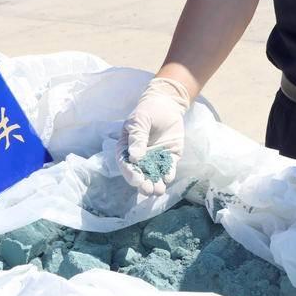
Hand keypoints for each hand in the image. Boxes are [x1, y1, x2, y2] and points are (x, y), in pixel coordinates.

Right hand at [117, 77, 190, 195]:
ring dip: (156, 183)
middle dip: (144, 184)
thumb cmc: (148, 110)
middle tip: (149, 190)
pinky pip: (168, 168)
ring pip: (154, 174)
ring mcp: (155, 159)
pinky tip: (168, 177)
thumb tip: (135, 157)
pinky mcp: (169, 158)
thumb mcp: (140, 119)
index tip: (136, 180)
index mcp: (127, 148)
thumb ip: (137, 137)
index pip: (126, 163)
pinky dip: (168, 174)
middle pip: (140, 173)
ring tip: (159, 190)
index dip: (130, 173)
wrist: (168, 105)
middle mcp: (140, 157)